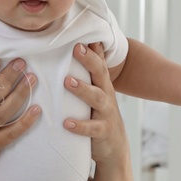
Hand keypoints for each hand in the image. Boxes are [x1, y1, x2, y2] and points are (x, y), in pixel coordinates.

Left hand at [63, 42, 130, 171]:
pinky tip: (66, 123)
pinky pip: (91, 128)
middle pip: (100, 74)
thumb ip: (90, 75)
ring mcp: (106, 113)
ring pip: (96, 98)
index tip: (82, 34)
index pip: (99, 62)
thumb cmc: (99, 115)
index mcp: (102, 85)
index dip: (93, 48)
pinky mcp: (103, 132)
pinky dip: (79, 126)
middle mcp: (106, 96)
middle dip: (89, 60)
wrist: (114, 147)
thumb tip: (82, 48)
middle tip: (76, 48)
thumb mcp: (97, 93)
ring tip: (67, 81)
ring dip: (82, 89)